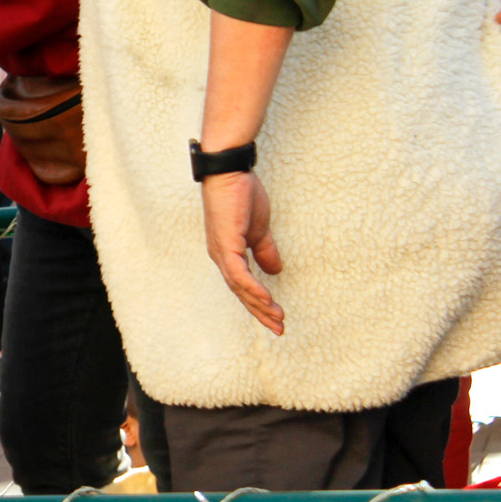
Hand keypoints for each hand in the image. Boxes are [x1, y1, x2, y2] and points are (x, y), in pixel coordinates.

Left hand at [203, 170, 283, 334]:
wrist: (229, 173)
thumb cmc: (241, 196)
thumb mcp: (258, 229)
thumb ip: (264, 250)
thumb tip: (275, 272)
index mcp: (228, 253)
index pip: (243, 286)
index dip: (258, 303)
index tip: (276, 318)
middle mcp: (221, 256)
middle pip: (240, 292)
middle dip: (260, 312)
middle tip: (279, 329)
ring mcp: (221, 250)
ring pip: (239, 287)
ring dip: (259, 304)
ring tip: (277, 318)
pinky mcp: (225, 243)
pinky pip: (238, 273)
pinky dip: (251, 288)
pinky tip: (266, 298)